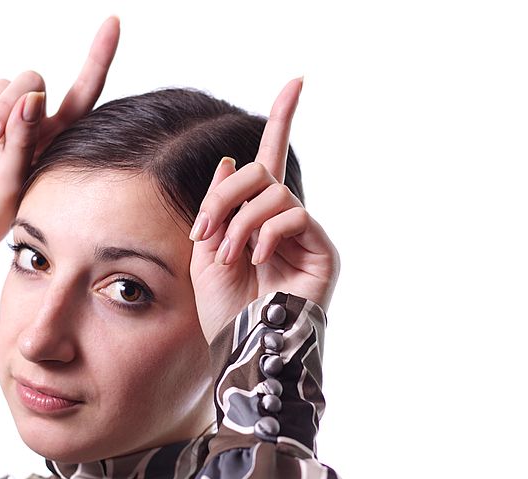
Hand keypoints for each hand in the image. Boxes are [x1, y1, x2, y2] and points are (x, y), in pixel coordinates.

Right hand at [0, 16, 119, 249]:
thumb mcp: (13, 181)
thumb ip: (23, 140)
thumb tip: (33, 96)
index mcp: (60, 136)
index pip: (86, 90)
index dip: (99, 56)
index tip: (114, 22)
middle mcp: (38, 118)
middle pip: (32, 81)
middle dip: (6, 108)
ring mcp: (8, 112)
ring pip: (3, 85)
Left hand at [189, 77, 339, 344]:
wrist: (242, 350)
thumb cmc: (222, 310)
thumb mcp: (205, 250)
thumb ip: (218, 205)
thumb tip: (232, 157)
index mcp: (258, 218)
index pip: (270, 161)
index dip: (283, 119)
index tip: (297, 81)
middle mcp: (286, 221)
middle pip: (260, 171)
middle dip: (224, 195)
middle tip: (204, 231)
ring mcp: (306, 236)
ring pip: (273, 193)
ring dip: (239, 222)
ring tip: (227, 257)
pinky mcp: (323, 251)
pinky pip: (294, 215)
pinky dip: (265, 233)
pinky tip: (255, 259)